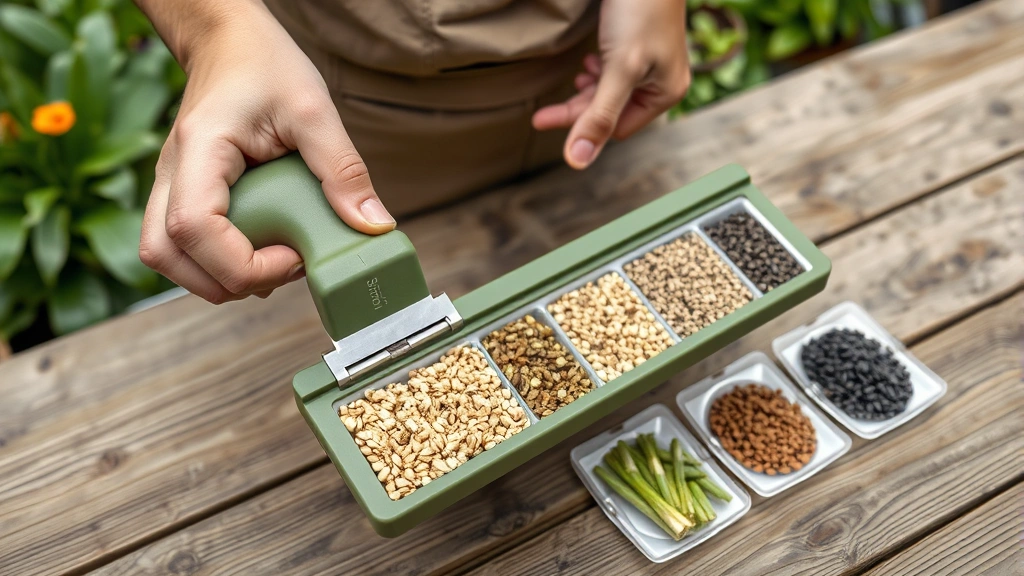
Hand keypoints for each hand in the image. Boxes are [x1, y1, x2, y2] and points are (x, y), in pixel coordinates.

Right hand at [138, 1, 394, 303]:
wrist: (230, 40)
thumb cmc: (265, 65)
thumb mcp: (315, 111)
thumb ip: (343, 170)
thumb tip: (373, 226)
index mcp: (199, 150)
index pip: (194, 230)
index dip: (242, 263)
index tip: (294, 257)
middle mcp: (171, 172)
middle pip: (165, 256)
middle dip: (227, 280)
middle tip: (285, 263)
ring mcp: (169, 185)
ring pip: (165, 257)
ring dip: (217, 277)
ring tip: (274, 259)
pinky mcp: (181, 193)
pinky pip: (181, 246)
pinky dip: (216, 262)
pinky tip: (262, 247)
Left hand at [532, 0, 689, 168]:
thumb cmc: (639, 11)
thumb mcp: (618, 69)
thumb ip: (598, 116)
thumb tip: (578, 161)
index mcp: (666, 94)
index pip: (617, 128)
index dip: (583, 126)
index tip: (543, 118)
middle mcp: (662, 82)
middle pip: (611, 111)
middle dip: (578, 108)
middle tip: (540, 114)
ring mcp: (651, 64)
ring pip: (609, 91)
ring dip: (588, 90)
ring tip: (576, 76)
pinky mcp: (639, 46)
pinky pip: (613, 72)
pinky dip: (597, 71)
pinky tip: (589, 61)